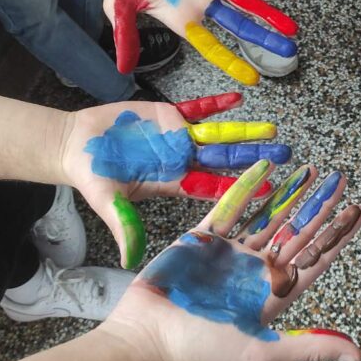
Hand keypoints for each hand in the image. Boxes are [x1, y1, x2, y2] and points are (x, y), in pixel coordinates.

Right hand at [62, 93, 291, 267]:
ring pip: (218, 135)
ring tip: (272, 130)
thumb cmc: (92, 177)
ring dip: (243, 133)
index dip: (239, 189)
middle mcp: (183, 162)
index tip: (267, 190)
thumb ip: (123, 227)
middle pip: (225, 161)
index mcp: (174, 183)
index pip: (213, 188)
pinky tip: (239, 99)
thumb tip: (130, 261)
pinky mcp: (169, 116)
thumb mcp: (108, 203)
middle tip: (283, 156)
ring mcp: (179, 138)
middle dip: (253, 158)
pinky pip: (198, 110)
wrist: (76, 145)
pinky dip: (217, 105)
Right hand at [89, 0, 297, 84]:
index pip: (212, 46)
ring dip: (267, 13)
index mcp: (182, 19)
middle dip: (262, 40)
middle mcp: (201, 5)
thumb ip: (125, 36)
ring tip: (291, 27)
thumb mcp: (118, 8)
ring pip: (244, 1)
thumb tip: (123, 68)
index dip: (232, 62)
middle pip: (238, 26)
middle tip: (288, 53)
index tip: (253, 79)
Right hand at [104, 160, 360, 360]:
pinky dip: (246, 188)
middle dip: (319, 206)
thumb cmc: (204, 352)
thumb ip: (310, 346)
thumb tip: (357, 357)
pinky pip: (229, 207)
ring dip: (290, 194)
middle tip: (341, 182)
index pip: (315, 258)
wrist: (150, 340)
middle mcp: (256, 270)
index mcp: (274, 292)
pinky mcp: (202, 239)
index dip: (336, 236)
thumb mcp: (264, 351)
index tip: (357, 213)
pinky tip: (265, 170)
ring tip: (312, 171)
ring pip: (268, 216)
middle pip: (296, 231)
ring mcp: (230, 252)